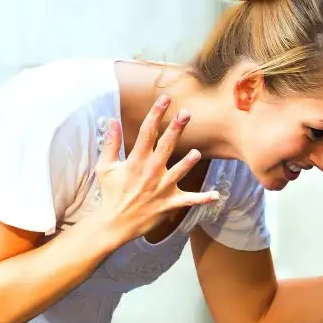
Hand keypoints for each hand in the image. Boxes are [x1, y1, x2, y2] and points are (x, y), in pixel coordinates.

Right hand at [94, 95, 219, 243]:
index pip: (147, 133)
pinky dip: (202, 198)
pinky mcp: (169, 203)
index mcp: (136, 161)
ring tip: (196, 152)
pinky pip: (189, 200)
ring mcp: (161, 188)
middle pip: (166, 147)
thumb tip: (112, 121)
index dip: (156, 114)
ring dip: (188, 163)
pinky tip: (216, 195)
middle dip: (176, 129)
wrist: (114, 223)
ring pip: (178, 172)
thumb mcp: (105, 167)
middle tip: (186, 113)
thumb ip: (111, 144)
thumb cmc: (110, 193)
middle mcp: (150, 172)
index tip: (164, 99)